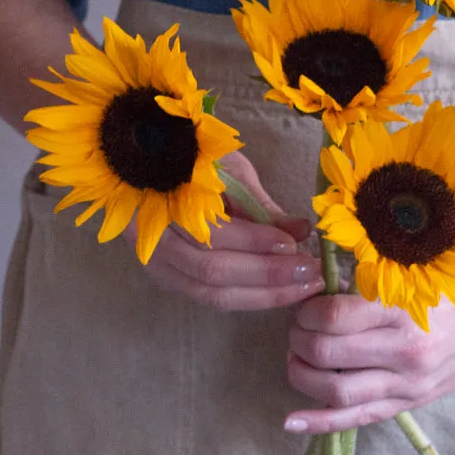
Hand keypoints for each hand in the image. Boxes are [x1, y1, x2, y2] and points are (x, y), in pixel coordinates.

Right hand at [122, 151, 324, 309]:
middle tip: (311, 272)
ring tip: (304, 286)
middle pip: (213, 272)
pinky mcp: (169, 279)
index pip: (212, 234)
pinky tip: (281, 292)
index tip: (294, 243)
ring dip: (264, 295)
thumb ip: (263, 206)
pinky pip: (210, 298)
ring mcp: (158, 265)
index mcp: (164, 201)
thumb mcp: (229, 170)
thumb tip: (303, 231)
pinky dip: (249, 298)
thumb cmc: (192, 157)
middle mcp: (153, 240)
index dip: (256, 242)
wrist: (143, 159)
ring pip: (212, 294)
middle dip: (268, 275)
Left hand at [282, 278, 454, 431]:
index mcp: (406, 311)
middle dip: (299, 339)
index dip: (308, 310)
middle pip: (327, 355)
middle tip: (298, 326)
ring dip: (301, 375)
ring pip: (335, 393)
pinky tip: (291, 421)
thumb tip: (321, 275)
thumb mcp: (421, 269)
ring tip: (296, 357)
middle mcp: (405, 352)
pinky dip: (319, 423)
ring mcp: (408, 384)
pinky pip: (357, 419)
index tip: (308, 302)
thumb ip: (374, 274)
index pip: (334, 317)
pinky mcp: (411, 403)